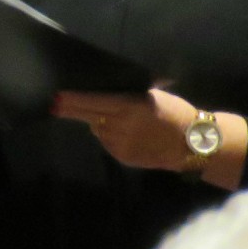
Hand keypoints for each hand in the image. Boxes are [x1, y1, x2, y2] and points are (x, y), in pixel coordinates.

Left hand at [50, 89, 197, 170]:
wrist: (192, 144)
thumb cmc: (175, 112)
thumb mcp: (153, 95)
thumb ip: (127, 95)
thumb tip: (105, 90)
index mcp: (128, 107)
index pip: (92, 102)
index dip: (73, 100)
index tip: (56, 97)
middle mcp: (120, 126)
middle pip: (87, 116)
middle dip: (70, 110)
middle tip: (55, 105)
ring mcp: (120, 144)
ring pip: (98, 129)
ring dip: (99, 122)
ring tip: (116, 119)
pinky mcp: (122, 158)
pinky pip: (107, 142)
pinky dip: (110, 136)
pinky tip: (125, 133)